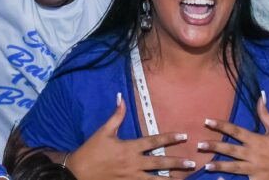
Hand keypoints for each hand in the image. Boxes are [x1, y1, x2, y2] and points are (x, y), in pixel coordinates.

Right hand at [65, 94, 193, 179]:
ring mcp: (130, 178)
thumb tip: (121, 97)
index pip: (153, 141)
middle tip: (192, 163)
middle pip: (159, 163)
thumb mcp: (103, 132)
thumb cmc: (91, 151)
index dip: (169, 138)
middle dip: (176, 163)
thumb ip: (116, 116)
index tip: (183, 136)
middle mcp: (132, 164)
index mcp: (129, 148)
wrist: (77, 173)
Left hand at [200, 94, 268, 179]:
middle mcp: (254, 155)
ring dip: (219, 166)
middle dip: (214, 146)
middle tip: (199, 144)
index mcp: (258, 140)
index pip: (236, 130)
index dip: (221, 125)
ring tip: (206, 165)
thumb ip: (266, 114)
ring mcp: (256, 170)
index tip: (207, 121)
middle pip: (230, 149)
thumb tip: (260, 96)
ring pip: (234, 167)